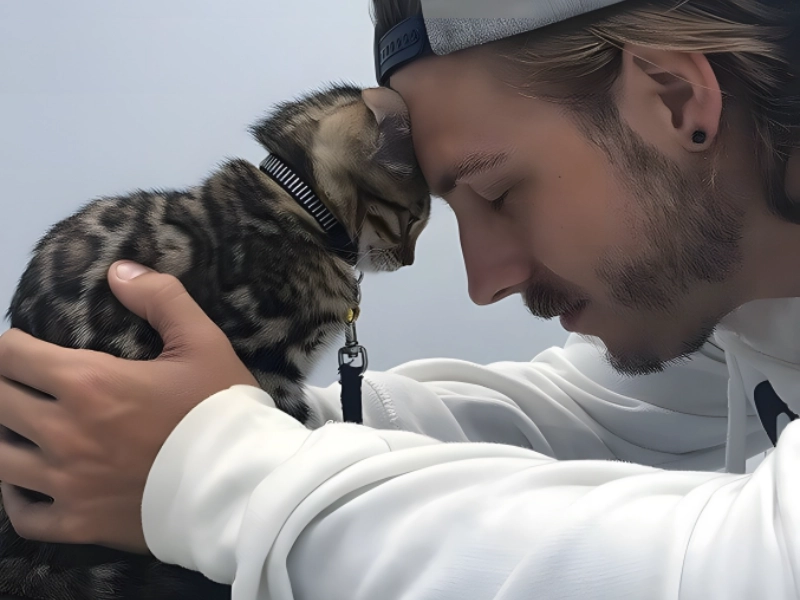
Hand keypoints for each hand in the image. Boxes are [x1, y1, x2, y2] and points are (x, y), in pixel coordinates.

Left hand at [0, 261, 257, 553]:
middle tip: (25, 383)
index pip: (11, 355)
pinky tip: (28, 483)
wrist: (240, 485)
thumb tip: (119, 269)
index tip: (25, 346)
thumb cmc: (221, 410)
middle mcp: (63, 433)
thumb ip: (161, 297)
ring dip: (4, 437)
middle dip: (5, 385)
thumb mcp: (204, 341)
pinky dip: (17, 497)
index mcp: (89, 384)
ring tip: (20, 430)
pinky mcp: (78, 524)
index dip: (12, 344)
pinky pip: (23, 515)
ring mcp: (66, 484)